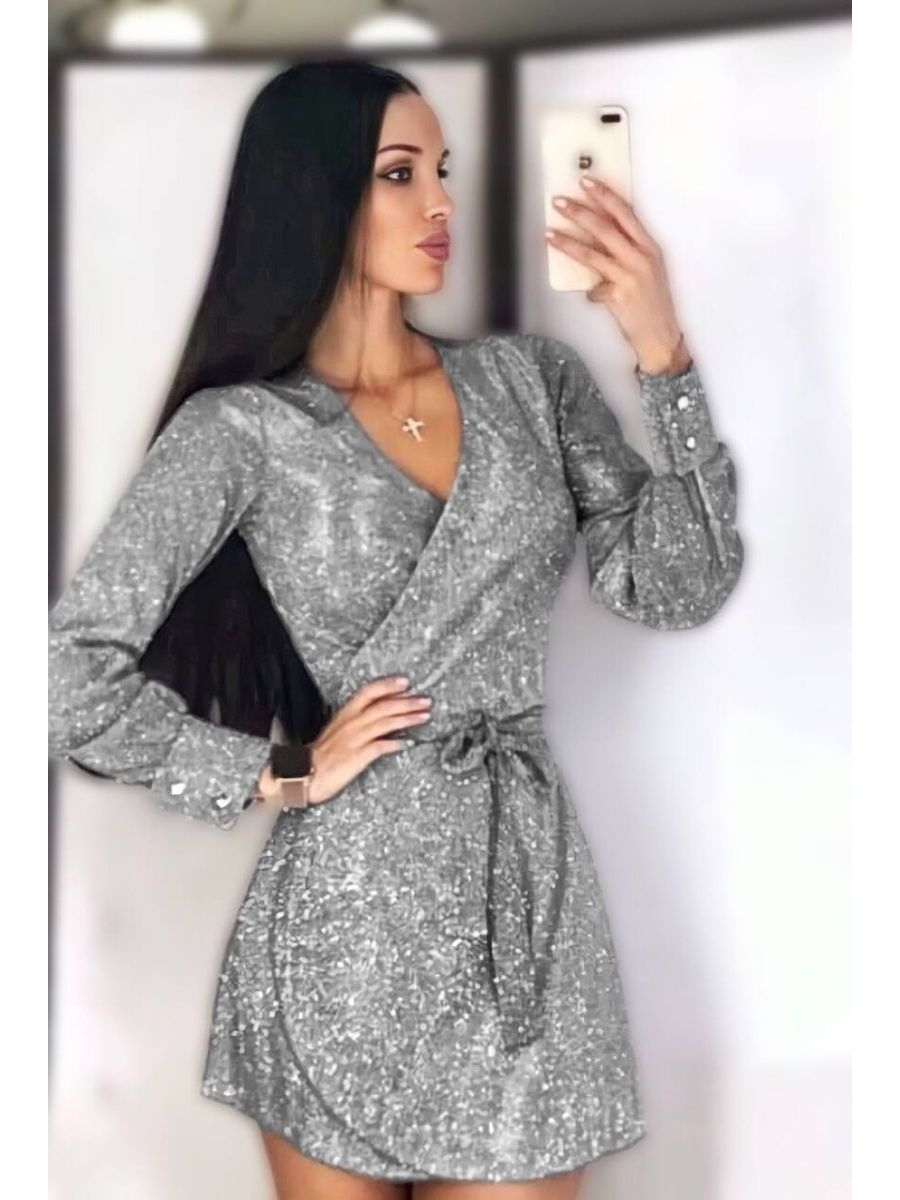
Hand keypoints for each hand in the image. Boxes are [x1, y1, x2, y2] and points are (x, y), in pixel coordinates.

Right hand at [258, 675, 431, 808]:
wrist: (303, 775)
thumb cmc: (321, 755)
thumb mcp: (338, 730)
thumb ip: (358, 721)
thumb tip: (380, 715)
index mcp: (346, 714)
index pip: (369, 692)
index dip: (388, 685)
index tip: (406, 682)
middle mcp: (351, 723)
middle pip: (383, 706)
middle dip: (407, 702)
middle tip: (425, 700)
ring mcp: (354, 739)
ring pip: (384, 723)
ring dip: (407, 718)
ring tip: (424, 716)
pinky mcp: (356, 757)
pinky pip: (378, 747)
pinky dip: (393, 744)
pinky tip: (406, 744)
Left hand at [545, 175, 687, 371]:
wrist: (660, 337)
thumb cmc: (653, 304)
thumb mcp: (648, 271)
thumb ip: (628, 251)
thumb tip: (599, 236)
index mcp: (649, 248)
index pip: (624, 213)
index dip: (604, 195)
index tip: (587, 182)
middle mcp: (640, 258)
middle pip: (604, 228)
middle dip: (579, 212)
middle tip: (559, 201)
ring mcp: (629, 277)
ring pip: (592, 253)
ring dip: (568, 242)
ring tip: (550, 233)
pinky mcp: (618, 296)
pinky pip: (594, 289)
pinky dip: (590, 292)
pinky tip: (593, 296)